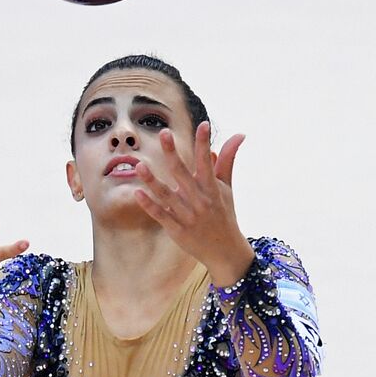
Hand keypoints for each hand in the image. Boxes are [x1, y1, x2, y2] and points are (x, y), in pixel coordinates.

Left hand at [133, 122, 253, 285]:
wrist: (225, 251)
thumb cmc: (224, 214)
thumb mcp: (227, 188)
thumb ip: (227, 161)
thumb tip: (238, 135)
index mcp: (212, 189)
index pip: (208, 162)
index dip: (205, 143)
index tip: (203, 125)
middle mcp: (200, 201)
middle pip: (183, 174)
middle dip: (173, 154)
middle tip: (163, 133)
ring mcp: (187, 216)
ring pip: (167, 196)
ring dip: (152, 181)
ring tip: (139, 165)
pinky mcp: (177, 231)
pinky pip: (161, 216)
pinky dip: (149, 205)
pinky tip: (137, 193)